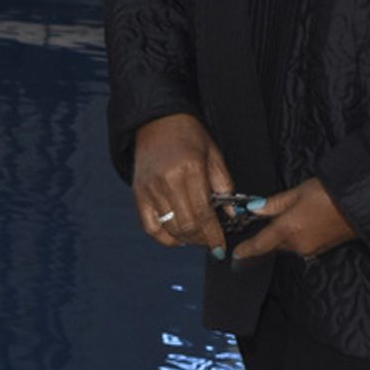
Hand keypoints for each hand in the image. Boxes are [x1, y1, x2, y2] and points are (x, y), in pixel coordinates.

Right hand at [132, 113, 232, 248]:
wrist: (157, 121)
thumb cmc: (188, 136)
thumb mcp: (214, 155)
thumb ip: (224, 185)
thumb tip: (231, 214)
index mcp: (190, 170)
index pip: (203, 213)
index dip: (213, 235)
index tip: (220, 247)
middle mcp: (167, 181)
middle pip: (187, 225)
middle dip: (202, 240)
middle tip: (211, 242)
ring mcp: (150, 189)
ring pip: (170, 229)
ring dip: (187, 240)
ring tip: (198, 237)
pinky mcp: (138, 193)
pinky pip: (150, 227)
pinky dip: (165, 238)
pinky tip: (177, 237)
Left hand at [230, 176, 357, 266]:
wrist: (362, 203)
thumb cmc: (332, 193)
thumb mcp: (298, 192)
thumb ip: (274, 204)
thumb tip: (256, 209)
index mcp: (288, 229)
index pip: (260, 244)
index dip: (246, 250)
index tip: (237, 254)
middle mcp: (298, 244)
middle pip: (275, 244)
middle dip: (271, 234)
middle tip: (274, 217)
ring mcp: (311, 248)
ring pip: (289, 245)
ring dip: (287, 234)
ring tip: (297, 214)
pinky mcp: (323, 249)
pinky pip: (303, 244)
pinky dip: (300, 235)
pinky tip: (309, 221)